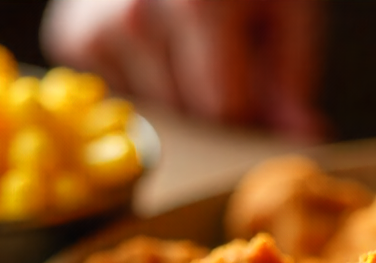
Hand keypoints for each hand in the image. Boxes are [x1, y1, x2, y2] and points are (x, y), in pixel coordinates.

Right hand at [41, 0, 325, 139]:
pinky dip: (144, 83)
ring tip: (187, 43)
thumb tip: (305, 136)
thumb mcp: (284, 6)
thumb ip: (292, 75)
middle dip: (214, 104)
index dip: (251, 109)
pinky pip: (122, 97)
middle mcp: (135, 15)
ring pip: (155, 115)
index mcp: (197, 4)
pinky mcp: (70, 39)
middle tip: (222, 53)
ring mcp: (95, 27)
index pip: (226, 109)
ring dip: (179, 98)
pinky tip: (152, 44)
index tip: (261, 88)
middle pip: (189, 117)